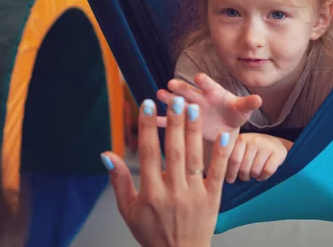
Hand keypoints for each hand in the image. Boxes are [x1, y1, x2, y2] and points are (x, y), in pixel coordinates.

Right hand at [100, 97, 232, 246]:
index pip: (148, 153)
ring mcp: (194, 194)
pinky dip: (222, 153)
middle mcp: (172, 191)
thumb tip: (106, 154)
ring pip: (194, 157)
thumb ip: (119, 181)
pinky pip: (218, 172)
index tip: (147, 105)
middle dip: (174, 123)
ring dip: (194, 131)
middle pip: (173, 151)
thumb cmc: (151, 233)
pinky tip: (225, 134)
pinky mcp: (212, 198)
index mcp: (150, 193)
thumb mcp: (128, 210)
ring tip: (194, 108)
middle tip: (175, 100)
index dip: (147, 127)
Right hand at [157, 73, 261, 141]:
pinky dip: (160, 120)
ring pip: (177, 102)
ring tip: (159, 95)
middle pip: (189, 90)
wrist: (225, 127)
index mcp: (214, 92)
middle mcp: (200, 98)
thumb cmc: (234, 115)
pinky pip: (170, 120)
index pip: (209, 84)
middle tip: (171, 84)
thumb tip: (259, 99)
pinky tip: (150, 120)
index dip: (205, 81)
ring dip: (169, 99)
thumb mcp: (242, 110)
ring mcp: (190, 109)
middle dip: (181, 88)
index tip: (199, 78)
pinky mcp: (184, 122)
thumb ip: (248, 104)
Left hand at [226, 133, 290, 182]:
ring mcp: (266, 146)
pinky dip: (263, 177)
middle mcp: (253, 140)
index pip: (233, 159)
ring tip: (252, 175)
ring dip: (253, 177)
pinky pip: (267, 171)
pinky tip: (261, 175)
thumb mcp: (240, 148)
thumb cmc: (252, 150)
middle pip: (244, 168)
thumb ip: (229, 156)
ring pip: (255, 171)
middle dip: (243, 176)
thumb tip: (217, 172)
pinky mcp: (278, 153)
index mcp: (241, 139)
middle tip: (244, 177)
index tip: (230, 180)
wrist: (275, 143)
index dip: (230, 172)